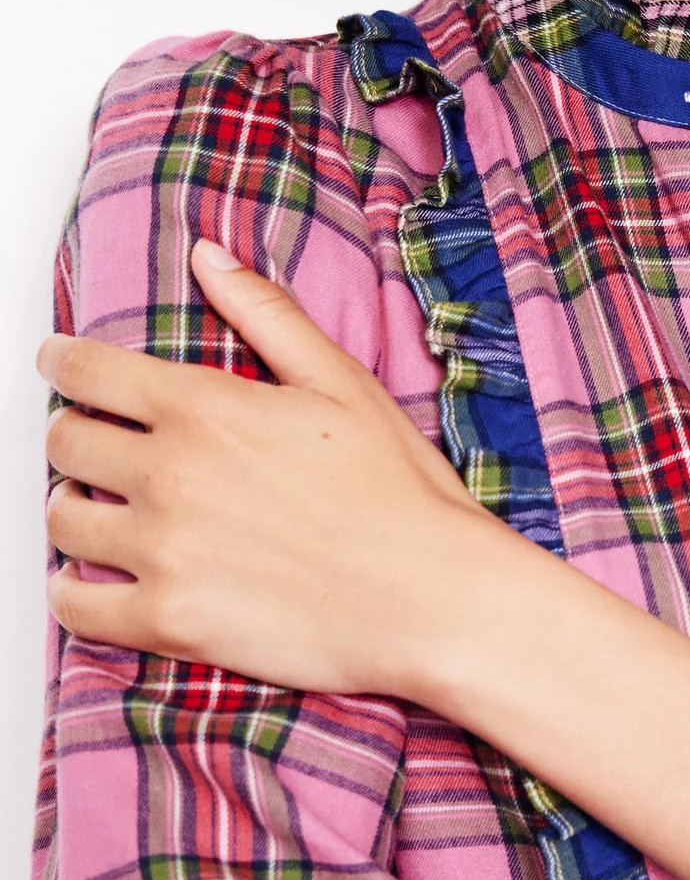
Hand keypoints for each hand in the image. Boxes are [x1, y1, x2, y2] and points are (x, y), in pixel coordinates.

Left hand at [37, 240, 492, 696]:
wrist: (436, 602)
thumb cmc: (404, 500)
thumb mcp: (344, 386)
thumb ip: (267, 316)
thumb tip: (209, 257)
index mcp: (207, 408)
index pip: (86, 371)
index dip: (64, 362)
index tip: (61, 365)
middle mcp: (171, 474)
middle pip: (65, 442)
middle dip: (77, 438)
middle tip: (103, 451)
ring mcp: (165, 551)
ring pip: (62, 521)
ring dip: (78, 512)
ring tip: (110, 517)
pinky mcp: (169, 622)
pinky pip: (75, 606)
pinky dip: (74, 593)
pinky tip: (99, 583)